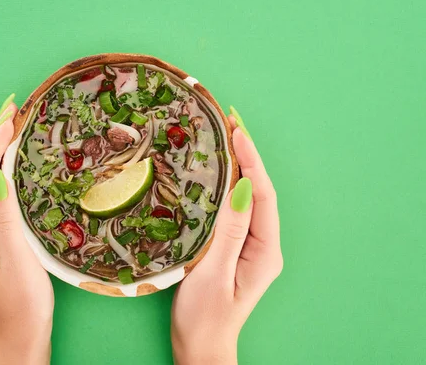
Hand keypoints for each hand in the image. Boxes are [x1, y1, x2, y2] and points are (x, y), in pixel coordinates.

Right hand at [171, 108, 282, 363]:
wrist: (201, 347)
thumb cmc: (204, 317)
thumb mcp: (214, 272)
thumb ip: (229, 230)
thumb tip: (243, 186)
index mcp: (265, 251)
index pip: (262, 195)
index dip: (251, 161)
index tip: (236, 131)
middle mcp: (264, 246)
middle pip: (259, 192)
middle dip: (248, 157)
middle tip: (231, 124)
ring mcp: (251, 247)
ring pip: (248, 199)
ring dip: (239, 168)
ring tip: (225, 139)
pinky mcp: (236, 249)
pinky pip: (235, 210)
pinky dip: (228, 187)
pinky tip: (216, 174)